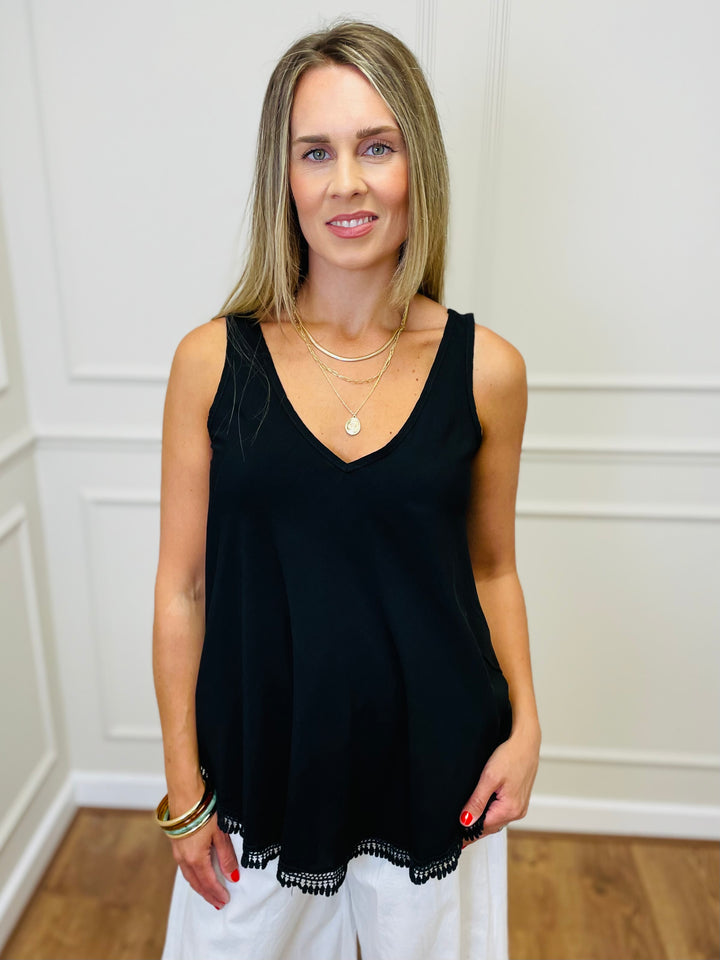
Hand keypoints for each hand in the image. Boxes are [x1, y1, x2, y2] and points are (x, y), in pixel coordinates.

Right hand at [169, 812, 240, 908]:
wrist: (184, 793)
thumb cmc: (203, 811)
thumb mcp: (220, 833)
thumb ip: (226, 856)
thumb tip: (233, 876)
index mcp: (195, 858)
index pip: (208, 882)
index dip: (217, 893)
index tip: (225, 901)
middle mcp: (183, 859)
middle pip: (196, 883)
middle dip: (208, 894)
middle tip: (218, 903)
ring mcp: (177, 851)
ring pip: (189, 875)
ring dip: (199, 886)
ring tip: (209, 892)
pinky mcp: (175, 843)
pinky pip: (184, 866)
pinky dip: (193, 875)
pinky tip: (197, 873)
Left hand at [459, 724, 539, 847]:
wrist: (526, 742)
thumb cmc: (511, 755)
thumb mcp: (489, 778)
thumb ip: (477, 801)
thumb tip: (466, 821)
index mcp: (510, 809)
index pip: (482, 828)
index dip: (467, 833)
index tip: (455, 841)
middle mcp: (517, 811)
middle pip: (490, 827)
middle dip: (474, 832)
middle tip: (457, 837)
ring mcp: (520, 806)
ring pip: (496, 820)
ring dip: (483, 823)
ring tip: (466, 826)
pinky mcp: (519, 799)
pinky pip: (502, 813)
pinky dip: (491, 815)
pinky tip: (482, 812)